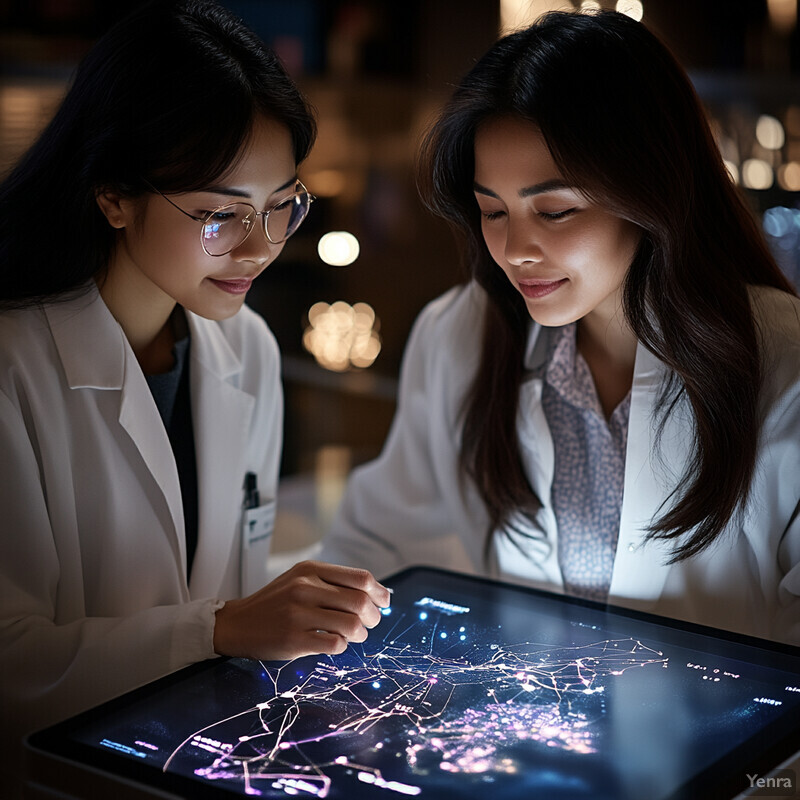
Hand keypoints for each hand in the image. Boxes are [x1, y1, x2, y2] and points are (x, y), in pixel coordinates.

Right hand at [212, 560, 391, 660]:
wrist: (237, 624)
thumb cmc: (276, 603)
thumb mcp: (300, 579)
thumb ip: (333, 583)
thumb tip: (377, 594)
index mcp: (311, 570)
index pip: (360, 578)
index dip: (379, 591)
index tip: (384, 602)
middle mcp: (305, 588)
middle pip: (360, 602)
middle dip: (373, 616)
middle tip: (370, 624)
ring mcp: (299, 614)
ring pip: (351, 625)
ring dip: (360, 634)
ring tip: (353, 636)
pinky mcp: (294, 639)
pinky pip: (335, 644)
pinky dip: (341, 646)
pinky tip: (333, 643)